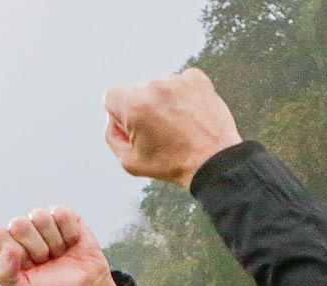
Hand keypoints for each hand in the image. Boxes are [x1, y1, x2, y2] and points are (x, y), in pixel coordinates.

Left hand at [0, 206, 115, 285]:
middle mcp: (22, 231)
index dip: (16, 252)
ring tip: (59, 253)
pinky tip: (71, 243)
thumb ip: (4, 275)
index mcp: (7, 247)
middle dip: (37, 248)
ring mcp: (43, 222)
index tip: (29, 267)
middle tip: (46, 261)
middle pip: (18, 224)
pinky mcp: (65, 216)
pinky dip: (70, 233)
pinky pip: (62, 214)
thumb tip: (8, 248)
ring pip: (40, 216)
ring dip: (55, 242)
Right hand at [103, 68, 242, 187]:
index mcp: (133, 105)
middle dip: (145, 108)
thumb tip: (113, 119)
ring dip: (166, 102)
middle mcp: (153, 87)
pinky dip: (184, 96)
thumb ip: (112, 136)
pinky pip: (181, 83)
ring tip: (181, 126)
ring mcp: (176, 81)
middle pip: (137, 91)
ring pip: (160, 87)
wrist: (215, 162)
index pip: (112, 96)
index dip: (121, 114)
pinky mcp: (196, 79)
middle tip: (163, 132)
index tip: (137, 127)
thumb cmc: (173, 165)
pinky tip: (191, 115)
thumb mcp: (130, 162)